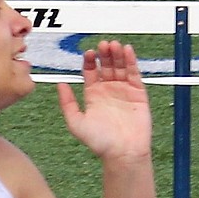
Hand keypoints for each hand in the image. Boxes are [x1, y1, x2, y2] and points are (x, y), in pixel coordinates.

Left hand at [56, 41, 151, 162]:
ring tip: (113, 45)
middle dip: (104, 54)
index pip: (91, 71)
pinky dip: (131, 61)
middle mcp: (108, 91)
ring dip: (116, 54)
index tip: (88, 53)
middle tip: (102, 44)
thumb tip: (60, 84)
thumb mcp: (76, 123)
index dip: (90, 61)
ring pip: (120, 67)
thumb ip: (67, 104)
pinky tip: (127, 51)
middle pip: (106, 65)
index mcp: (93, 95)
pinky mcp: (138, 93)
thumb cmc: (99, 142)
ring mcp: (123, 90)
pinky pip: (134, 73)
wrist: (122, 152)